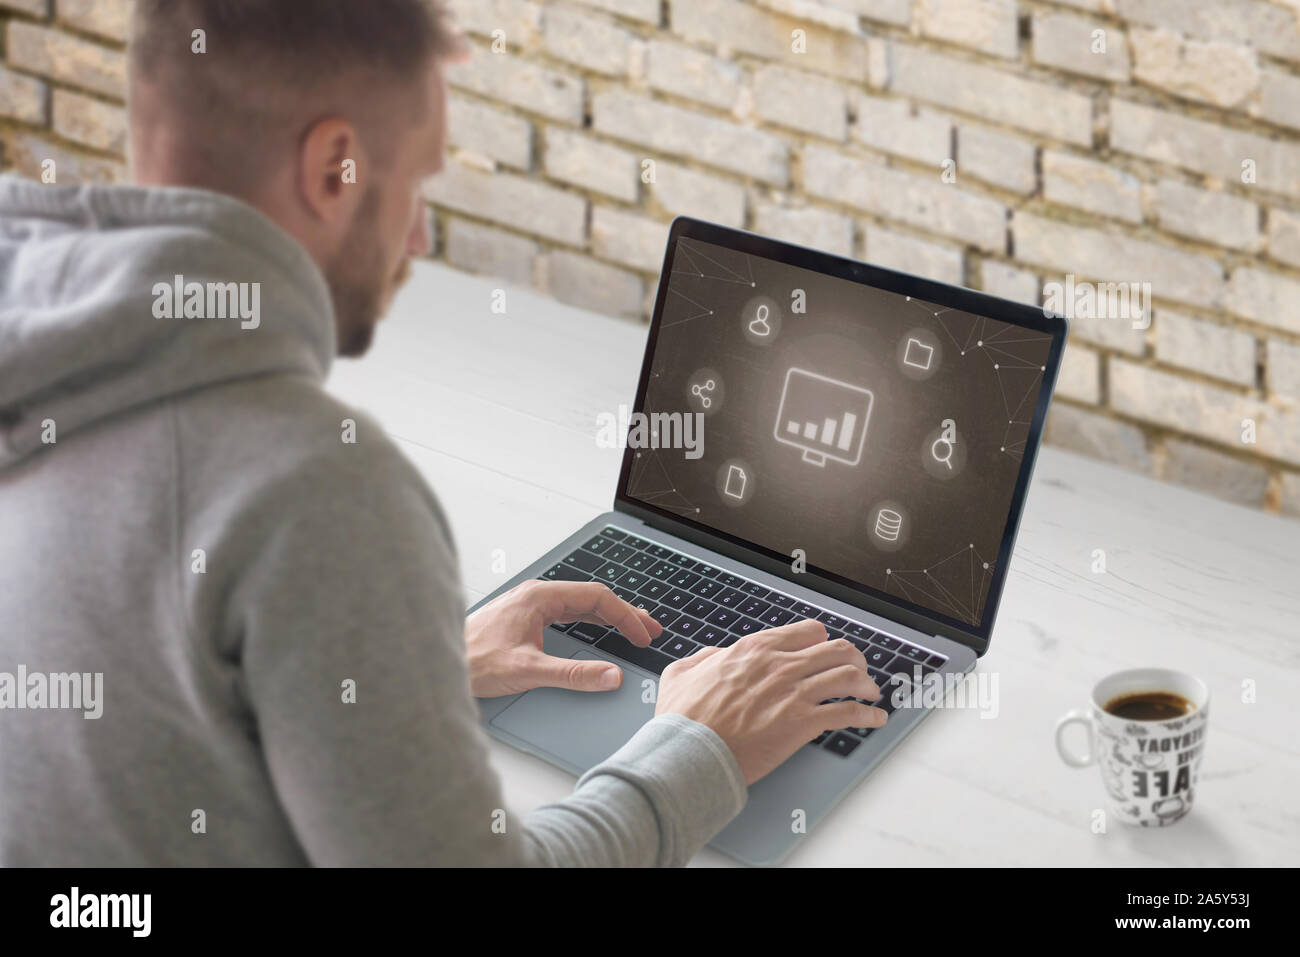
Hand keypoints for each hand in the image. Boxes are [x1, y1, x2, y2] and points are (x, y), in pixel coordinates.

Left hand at [466, 580, 662, 697]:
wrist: (438, 663)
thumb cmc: (472, 661)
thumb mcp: (529, 670)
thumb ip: (574, 674)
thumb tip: (610, 675)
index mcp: (540, 597)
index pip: (596, 597)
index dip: (625, 616)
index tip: (642, 636)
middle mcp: (536, 596)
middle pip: (591, 598)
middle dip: (623, 614)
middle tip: (650, 630)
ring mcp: (529, 607)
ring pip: (579, 606)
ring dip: (607, 618)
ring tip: (633, 630)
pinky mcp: (523, 620)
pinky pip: (565, 614)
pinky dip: (589, 622)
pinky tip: (598, 632)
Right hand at [654, 619, 885, 785]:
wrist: (690, 751)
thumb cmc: (684, 719)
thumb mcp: (681, 673)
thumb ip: (701, 658)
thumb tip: (714, 655)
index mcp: (755, 648)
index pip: (808, 631)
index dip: (822, 643)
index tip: (826, 653)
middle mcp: (780, 664)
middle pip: (837, 649)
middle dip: (854, 660)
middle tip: (858, 672)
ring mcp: (794, 692)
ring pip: (849, 676)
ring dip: (866, 685)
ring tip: (871, 694)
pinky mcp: (804, 722)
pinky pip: (849, 713)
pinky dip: (868, 716)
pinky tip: (874, 720)